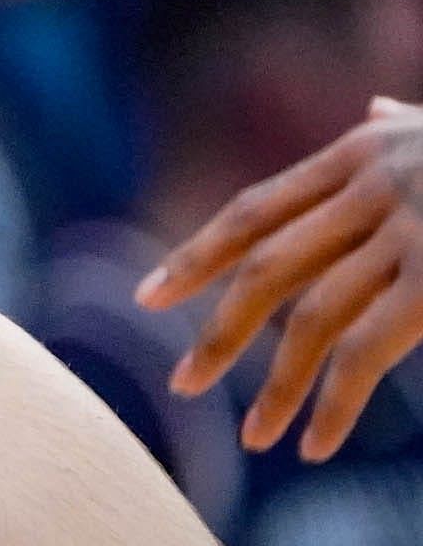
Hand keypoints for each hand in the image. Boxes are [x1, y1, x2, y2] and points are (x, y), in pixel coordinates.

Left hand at [138, 96, 422, 458]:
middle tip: (184, 385)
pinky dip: (334, 401)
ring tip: (256, 437)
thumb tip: (376, 103)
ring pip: (312, 318)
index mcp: (366, 150)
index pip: (258, 209)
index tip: (148, 296)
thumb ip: (408, 124)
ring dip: (276, 383)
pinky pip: (369, 352)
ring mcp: (414, 232)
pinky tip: (316, 442)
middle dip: (220, 329)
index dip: (200, 254)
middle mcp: (377, 184)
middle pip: (268, 266)